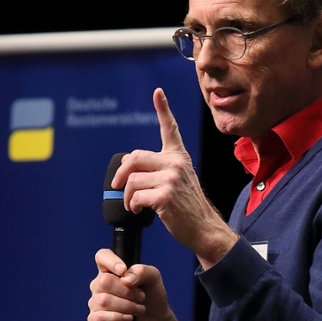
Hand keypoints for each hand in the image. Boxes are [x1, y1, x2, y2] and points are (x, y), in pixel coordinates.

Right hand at [87, 248, 177, 320]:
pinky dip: (117, 318)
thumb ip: (142, 271)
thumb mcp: (153, 279)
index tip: (124, 270)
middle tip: (141, 297)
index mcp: (112, 271)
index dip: (110, 261)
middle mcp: (100, 285)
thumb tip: (125, 279)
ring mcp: (96, 303)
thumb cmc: (152, 297)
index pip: (102, 257)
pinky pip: (99, 317)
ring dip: (127, 306)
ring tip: (139, 309)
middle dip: (128, 291)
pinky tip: (129, 318)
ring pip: (103, 300)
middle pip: (104, 281)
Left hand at [112, 88, 236, 266]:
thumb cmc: (187, 207)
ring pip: (132, 180)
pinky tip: (139, 210)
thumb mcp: (177, 181)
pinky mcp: (165, 194)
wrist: (203, 228)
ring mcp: (171, 178)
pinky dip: (132, 205)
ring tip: (133, 204)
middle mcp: (176, 163)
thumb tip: (127, 166)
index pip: (170, 128)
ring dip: (127, 196)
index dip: (163, 108)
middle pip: (134, 158)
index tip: (158, 92)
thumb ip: (158, 169)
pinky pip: (135, 196)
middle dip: (121, 173)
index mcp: (179, 157)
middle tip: (118, 186)